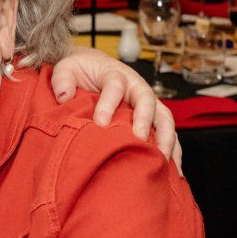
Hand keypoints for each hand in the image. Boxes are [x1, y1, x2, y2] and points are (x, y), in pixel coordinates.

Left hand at [49, 49, 180, 167]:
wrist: (93, 66)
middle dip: (145, 120)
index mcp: (115, 74)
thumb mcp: (66, 67)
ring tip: (162, 160)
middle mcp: (136, 87)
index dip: (108, 104)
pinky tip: (173, 171)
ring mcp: (147, 102)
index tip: (100, 123)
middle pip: (148, 100)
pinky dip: (174, 150)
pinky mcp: (152, 117)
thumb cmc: (80, 70)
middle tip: (139, 140)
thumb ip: (62, 79)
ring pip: (164, 117)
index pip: (115, 86)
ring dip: (166, 138)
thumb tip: (64, 96)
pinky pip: (168, 132)